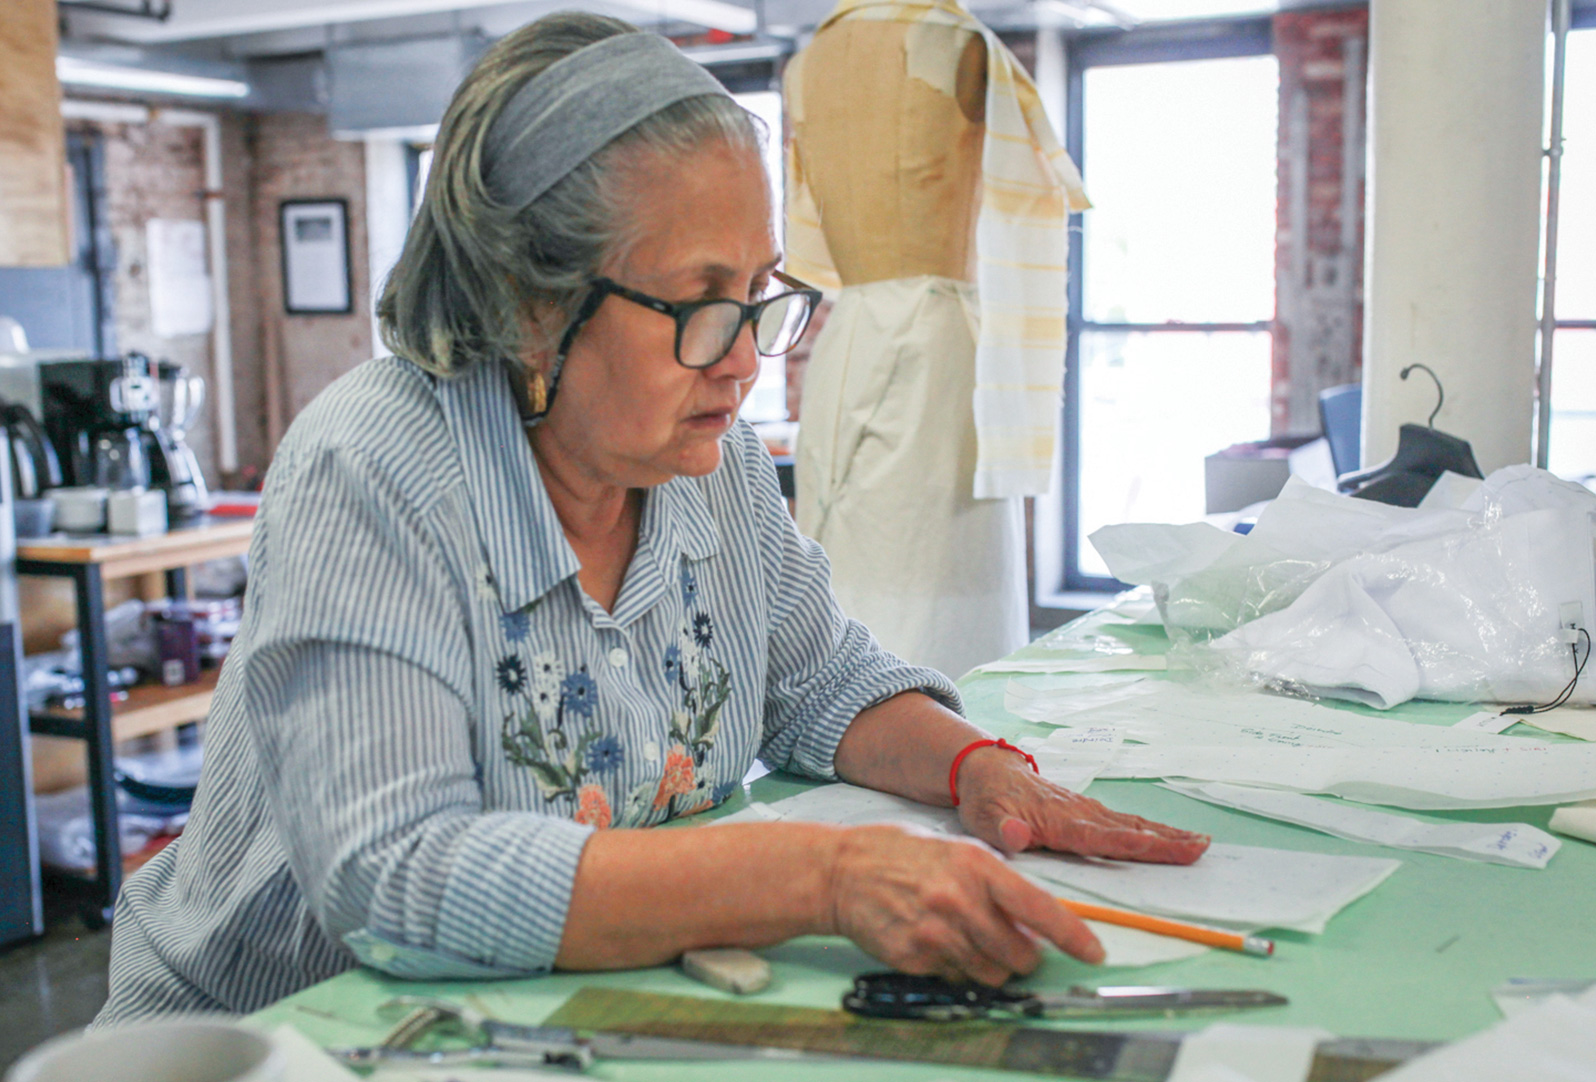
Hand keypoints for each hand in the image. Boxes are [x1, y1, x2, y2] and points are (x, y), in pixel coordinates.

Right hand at [825, 824, 1104, 985]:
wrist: (841, 871)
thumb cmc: (900, 854)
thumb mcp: (956, 850)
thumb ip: (995, 883)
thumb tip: (1032, 923)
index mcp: (976, 866)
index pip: (1039, 910)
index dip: (1073, 936)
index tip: (1093, 952)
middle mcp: (960, 901)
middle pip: (1020, 954)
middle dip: (1024, 955)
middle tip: (1011, 943)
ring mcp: (936, 934)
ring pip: (992, 974)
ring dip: (992, 966)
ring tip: (969, 939)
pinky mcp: (916, 958)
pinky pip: (957, 979)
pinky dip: (957, 968)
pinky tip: (938, 942)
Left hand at [955, 747, 1210, 863]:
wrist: (988, 770)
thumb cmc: (986, 800)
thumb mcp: (983, 819)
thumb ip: (1002, 830)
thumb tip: (1018, 836)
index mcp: (1057, 822)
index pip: (1100, 837)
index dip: (1132, 844)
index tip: (1164, 848)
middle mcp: (1079, 814)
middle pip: (1128, 830)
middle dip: (1165, 841)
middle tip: (1201, 849)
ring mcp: (1085, 810)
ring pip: (1131, 824)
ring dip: (1166, 835)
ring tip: (1200, 844)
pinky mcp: (1087, 811)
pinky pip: (1124, 823)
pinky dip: (1151, 830)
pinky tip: (1170, 838)